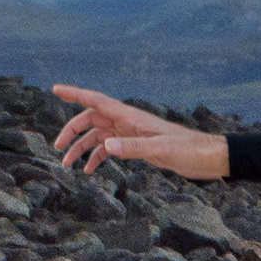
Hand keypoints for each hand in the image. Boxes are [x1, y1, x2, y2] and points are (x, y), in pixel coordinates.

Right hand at [50, 84, 230, 178]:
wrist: (206, 157)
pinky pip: (110, 149)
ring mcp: (130, 133)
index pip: (96, 101)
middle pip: (91, 120)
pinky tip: (90, 171)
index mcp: (131, 117)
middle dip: (72, 131)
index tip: (54, 89)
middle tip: (58, 149)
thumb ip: (133, 148)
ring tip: (68, 166)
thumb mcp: (161, 150)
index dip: (74, 94)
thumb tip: (106, 146)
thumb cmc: (188, 149)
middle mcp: (127, 122)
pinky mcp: (136, 146)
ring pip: (97, 136)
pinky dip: (97, 158)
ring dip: (81, 149)